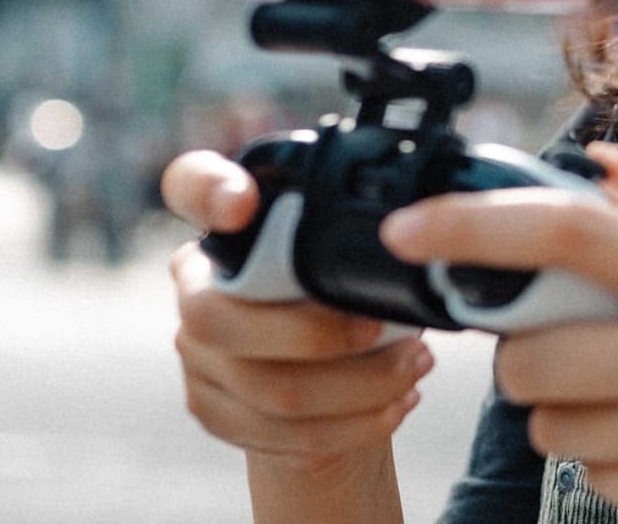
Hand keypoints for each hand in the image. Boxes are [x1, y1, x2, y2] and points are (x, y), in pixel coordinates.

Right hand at [161, 150, 431, 475]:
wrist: (327, 367)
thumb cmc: (350, 288)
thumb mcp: (357, 249)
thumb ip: (367, 230)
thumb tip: (426, 224)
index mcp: (226, 224)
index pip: (190, 185)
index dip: (207, 191)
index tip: (243, 202)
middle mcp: (195, 285)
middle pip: (220, 317)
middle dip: (317, 333)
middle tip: (386, 328)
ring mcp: (197, 353)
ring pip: (266, 387)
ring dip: (358, 386)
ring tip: (416, 367)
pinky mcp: (213, 409)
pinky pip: (279, 433)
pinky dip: (350, 424)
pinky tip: (396, 404)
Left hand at [380, 143, 617, 523]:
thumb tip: (601, 164)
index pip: (574, 235)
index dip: (477, 227)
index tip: (412, 229)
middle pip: (534, 349)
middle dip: (527, 351)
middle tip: (576, 344)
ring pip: (550, 422)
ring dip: (568, 410)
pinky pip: (590, 475)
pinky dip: (610, 461)